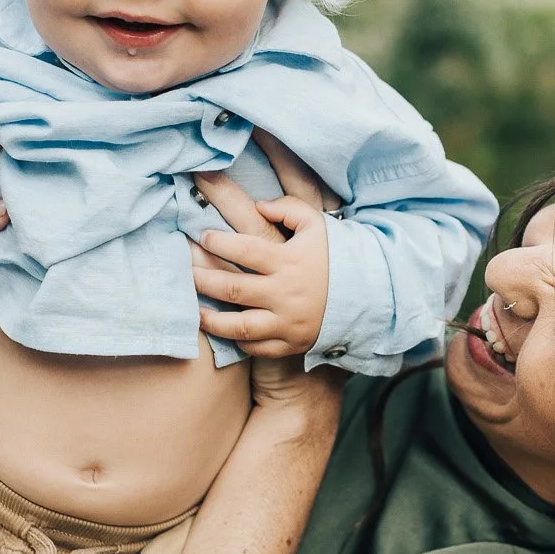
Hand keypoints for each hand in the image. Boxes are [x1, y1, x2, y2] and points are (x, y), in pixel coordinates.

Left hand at [192, 189, 330, 356]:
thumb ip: (289, 208)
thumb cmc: (336, 257)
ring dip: (212, 319)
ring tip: (195, 311)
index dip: (218, 243)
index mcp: (290, 262)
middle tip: (186, 271)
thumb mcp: (318, 225)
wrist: (368, 296)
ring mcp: (288, 322)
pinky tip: (228, 331)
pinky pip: (258, 348)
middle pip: (232, 288)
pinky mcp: (292, 343)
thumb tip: (259, 205)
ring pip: (239, 325)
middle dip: (203, 279)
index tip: (203, 238)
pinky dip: (240, 342)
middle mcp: (286, 294)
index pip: (245, 250)